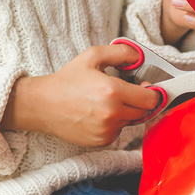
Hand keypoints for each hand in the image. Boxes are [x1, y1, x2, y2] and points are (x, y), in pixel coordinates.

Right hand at [0, 42, 160, 146]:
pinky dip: (114, 124)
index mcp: (112, 91)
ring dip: (125, 112)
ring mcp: (107, 130)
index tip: (144, 87)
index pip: (150, 98)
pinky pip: (118, 132)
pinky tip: (98, 114)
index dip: (151, 92)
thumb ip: (120, 53)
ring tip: (104, 102)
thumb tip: (140, 56)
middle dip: (139, 101)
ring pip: (130, 122)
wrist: (43, 105)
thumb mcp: (92, 56)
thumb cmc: (67, 80)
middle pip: (144, 111)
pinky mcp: (101, 141)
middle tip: (124, 92)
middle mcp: (112, 114)